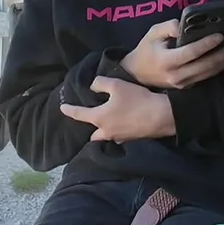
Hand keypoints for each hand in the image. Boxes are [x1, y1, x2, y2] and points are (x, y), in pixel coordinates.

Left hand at [60, 76, 175, 141]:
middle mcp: (106, 132)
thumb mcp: (116, 85)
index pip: (79, 114)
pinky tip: (123, 123)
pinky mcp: (131, 140)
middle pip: (92, 134)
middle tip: (92, 119)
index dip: (69, 110)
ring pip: (106, 137)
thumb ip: (100, 83)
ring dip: (104, 131)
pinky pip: (119, 137)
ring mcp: (119, 138)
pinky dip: (118, 131)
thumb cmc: (136, 99)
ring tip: (108, 121)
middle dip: (91, 128)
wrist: (161, 116)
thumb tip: (93, 86)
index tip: (62, 108)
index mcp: (99, 118)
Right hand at [119, 19, 223, 89]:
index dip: (207, 44)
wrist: (137, 75)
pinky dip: (220, 67)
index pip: (191, 53)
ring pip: (210, 73)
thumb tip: (184, 24)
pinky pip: (207, 77)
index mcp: (167, 61)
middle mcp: (177, 76)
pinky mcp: (189, 87)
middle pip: (206, 65)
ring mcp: (184, 84)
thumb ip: (169, 26)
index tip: (220, 35)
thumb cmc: (146, 51)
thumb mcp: (152, 33)